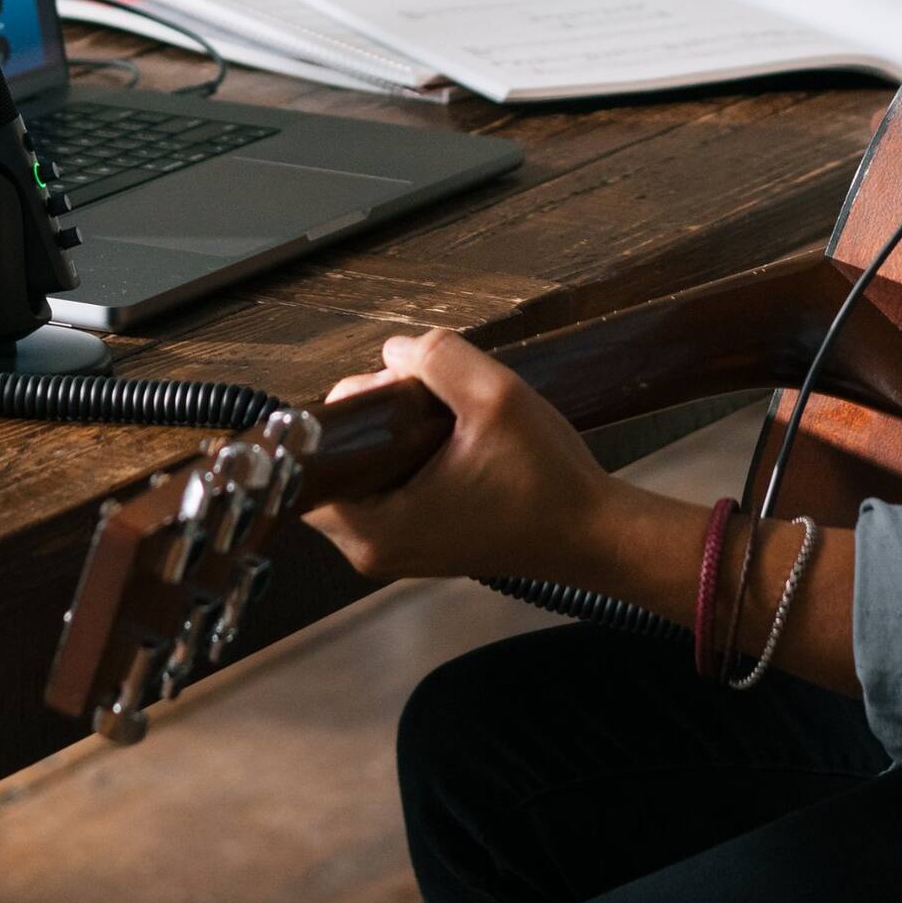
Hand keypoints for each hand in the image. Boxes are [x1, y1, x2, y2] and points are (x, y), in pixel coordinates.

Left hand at [302, 329, 611, 584]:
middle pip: (333, 464)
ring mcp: (394, 552)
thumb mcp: (494, 396)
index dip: (345, 413)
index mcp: (374, 529)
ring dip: (387, 437)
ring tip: (440, 419)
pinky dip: (403, 459)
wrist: (591, 533)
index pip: (310, 463)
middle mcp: (372, 549)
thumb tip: (395, 350)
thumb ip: (436, 357)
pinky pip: (383, 491)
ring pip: (359, 475)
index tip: (395, 394)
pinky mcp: (417, 544)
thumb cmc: (546, 479)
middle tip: (425, 400)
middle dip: (369, 420)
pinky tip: (445, 440)